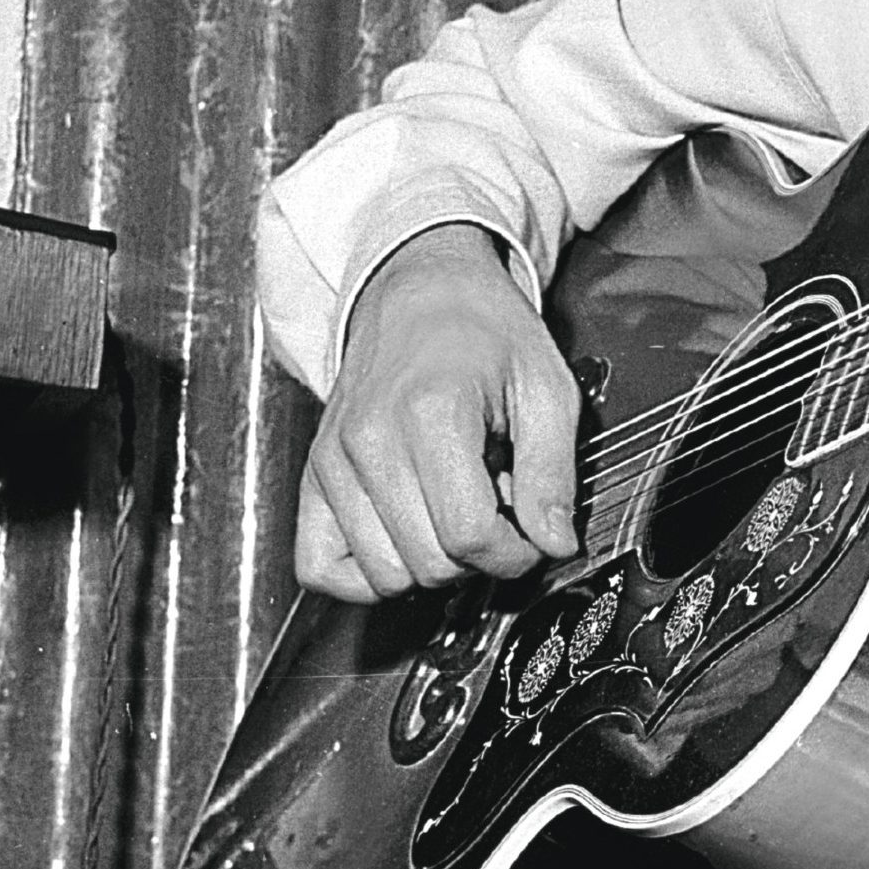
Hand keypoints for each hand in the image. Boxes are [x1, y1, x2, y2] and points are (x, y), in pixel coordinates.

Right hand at [295, 223, 584, 602]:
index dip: (515, 553)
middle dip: (477, 556)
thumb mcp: (546, 387)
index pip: (469, 534)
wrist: (421, 293)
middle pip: (427, 562)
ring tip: (452, 508)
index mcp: (432, 412)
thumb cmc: (485, 331)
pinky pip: (320, 567)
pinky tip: (405, 538)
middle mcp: (370, 440)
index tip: (532, 537)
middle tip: (496, 509)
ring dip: (428, 561)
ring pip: (382, 574)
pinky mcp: (313, 476)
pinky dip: (364, 575)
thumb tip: (555, 544)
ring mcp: (333, 461)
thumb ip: (552, 472)